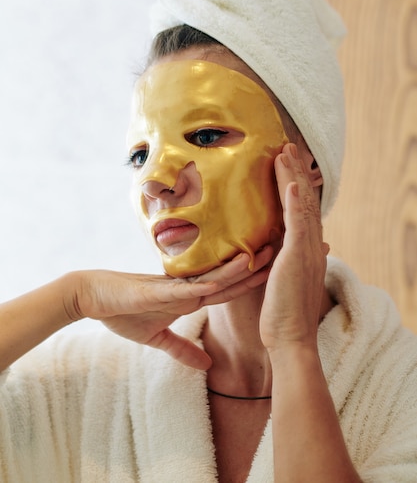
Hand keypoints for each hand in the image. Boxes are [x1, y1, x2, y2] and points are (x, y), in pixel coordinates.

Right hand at [65, 246, 271, 369]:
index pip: (228, 290)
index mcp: (189, 298)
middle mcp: (187, 289)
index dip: (251, 283)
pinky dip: (205, 285)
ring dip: (236, 269)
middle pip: (228, 279)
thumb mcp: (156, 338)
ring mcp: (173, 288)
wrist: (93, 298)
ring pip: (212, 278)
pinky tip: (223, 278)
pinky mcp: (157, 291)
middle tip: (281, 252)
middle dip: (254, 270)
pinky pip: (186, 289)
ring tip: (260, 256)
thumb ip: (181, 348)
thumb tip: (206, 364)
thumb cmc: (122, 312)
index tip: (275, 274)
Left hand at [260, 143, 328, 353]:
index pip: (302, 209)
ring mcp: (306, 251)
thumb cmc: (283, 314)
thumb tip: (290, 246)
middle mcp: (311, 246)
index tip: (288, 163)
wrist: (291, 339)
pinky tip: (291, 183)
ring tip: (285, 152)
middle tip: (288, 147)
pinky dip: (295, 202)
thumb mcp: (285, 279)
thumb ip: (286, 258)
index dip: (297, 184)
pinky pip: (297, 225)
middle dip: (296, 172)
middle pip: (304, 201)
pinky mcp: (297, 258)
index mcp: (307, 250)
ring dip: (293, 177)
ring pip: (300, 206)